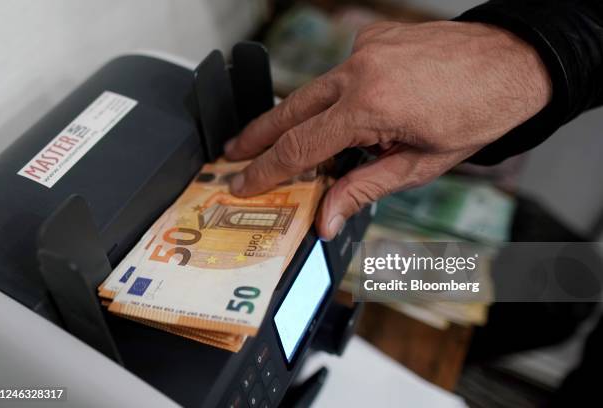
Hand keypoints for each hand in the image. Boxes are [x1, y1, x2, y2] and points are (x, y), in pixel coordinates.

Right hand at [224, 21, 550, 239]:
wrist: (511, 63)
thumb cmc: (476, 114)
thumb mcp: (419, 165)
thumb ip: (363, 189)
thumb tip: (326, 218)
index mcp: (370, 107)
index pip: (300, 147)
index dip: (267, 170)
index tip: (244, 182)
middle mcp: (359, 71)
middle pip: (290, 110)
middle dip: (256, 136)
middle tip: (232, 154)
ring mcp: (366, 49)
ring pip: (312, 90)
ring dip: (291, 117)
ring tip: (272, 140)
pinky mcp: (374, 39)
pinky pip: (341, 73)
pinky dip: (334, 97)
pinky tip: (347, 113)